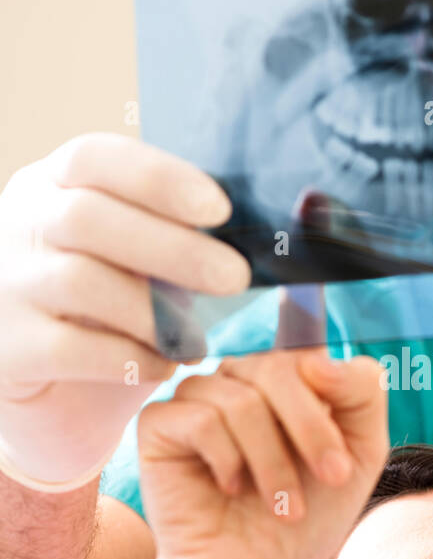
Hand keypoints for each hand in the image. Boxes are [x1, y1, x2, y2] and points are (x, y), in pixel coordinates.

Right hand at [0, 133, 250, 485]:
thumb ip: (183, 237)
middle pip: (88, 217)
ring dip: (154, 312)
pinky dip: (128, 357)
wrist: (53, 401)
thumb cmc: (110, 318)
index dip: (158, 178)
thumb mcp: (143, 265)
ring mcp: (2, 286)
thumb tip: (279, 220)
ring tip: (198, 339)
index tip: (218, 208)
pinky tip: (162, 367)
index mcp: (51, 186)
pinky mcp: (5, 348)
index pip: (93, 157)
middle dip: (173, 247)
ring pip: (80, 282)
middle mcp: (16, 226)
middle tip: (235, 278)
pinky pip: (70, 348)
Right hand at [134, 348, 388, 558]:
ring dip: (272, 460)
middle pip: (276, 368)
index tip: (342, 470)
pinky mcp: (159, 425)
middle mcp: (238, 380)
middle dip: (309, 430)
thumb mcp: (360, 453)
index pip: (308, 358)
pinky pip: (199, 418)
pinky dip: (227, 460)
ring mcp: (196, 399)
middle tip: (329, 480)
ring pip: (241, 398)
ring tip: (281, 505)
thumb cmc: (306, 519)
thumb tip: (319, 358)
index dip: (330, 406)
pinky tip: (230, 489)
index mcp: (284, 380)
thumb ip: (361, 392)